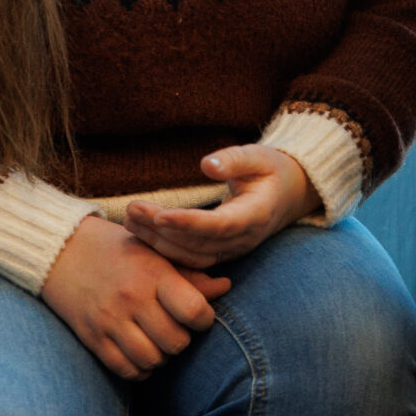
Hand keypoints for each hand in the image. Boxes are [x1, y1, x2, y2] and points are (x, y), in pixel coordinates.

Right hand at [42, 216, 232, 379]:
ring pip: (152, 360)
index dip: (204, 319)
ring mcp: (109, 321)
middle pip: (176, 342)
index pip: (194, 311)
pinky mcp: (92, 338)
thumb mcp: (155, 253)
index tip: (197, 315)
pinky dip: (140, 368)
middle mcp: (131, 298)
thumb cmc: (119, 251)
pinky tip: (140, 351)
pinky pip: (126, 370)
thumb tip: (226, 287)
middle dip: (182, 339)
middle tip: (175, 327)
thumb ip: (190, 274)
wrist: (63, 251)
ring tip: (157, 340)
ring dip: (161, 356)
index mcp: (152, 273)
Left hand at [123, 146, 314, 269]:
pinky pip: (189, 259)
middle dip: (161, 229)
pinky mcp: (220, 253)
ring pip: (190, 255)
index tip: (158, 214)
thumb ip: (234, 160)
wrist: (287, 195)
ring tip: (129, 221)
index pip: (219, 225)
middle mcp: (243, 239)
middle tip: (131, 210)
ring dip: (157, 241)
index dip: (188, 223)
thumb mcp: (258, 156)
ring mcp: (232, 250)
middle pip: (198, 243)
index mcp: (256, 215)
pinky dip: (164, 249)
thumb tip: (206, 165)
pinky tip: (140, 234)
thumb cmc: (270, 170)